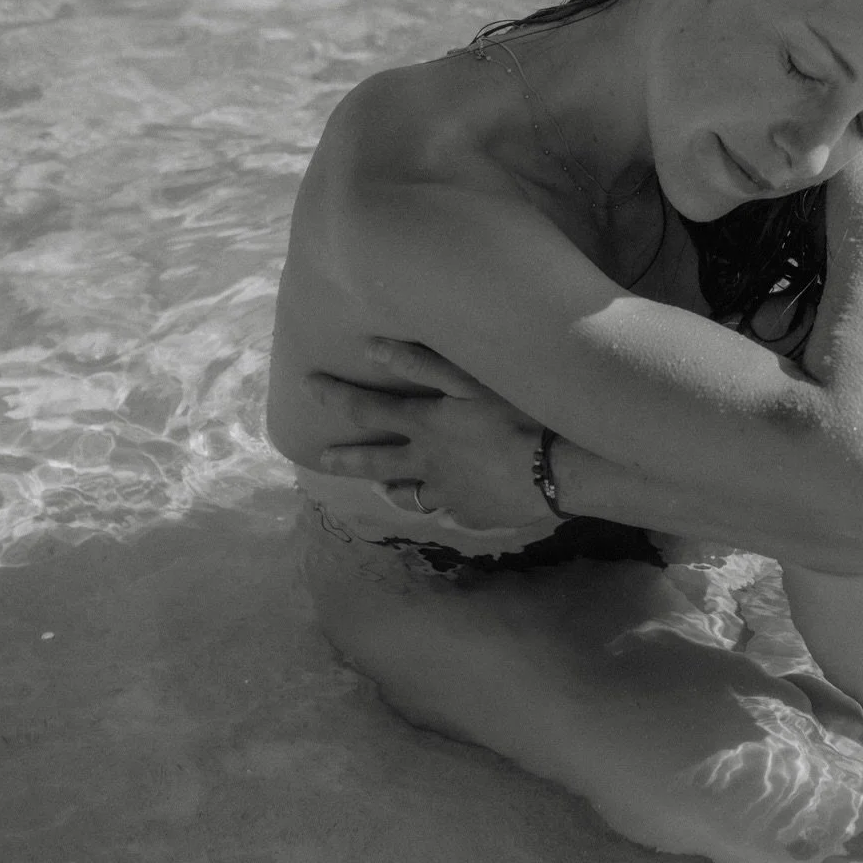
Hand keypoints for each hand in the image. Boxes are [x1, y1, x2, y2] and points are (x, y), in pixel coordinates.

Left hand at [304, 339, 551, 531]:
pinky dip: (441, 505)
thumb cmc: (515, 416)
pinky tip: (445, 503)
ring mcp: (447, 494)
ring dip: (390, 489)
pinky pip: (447, 511)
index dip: (334, 396)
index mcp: (423, 426)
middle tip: (323, 459)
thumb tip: (370, 347)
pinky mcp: (472, 514)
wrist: (554, 471)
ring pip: (408, 495)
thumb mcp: (469, 380)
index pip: (366, 410)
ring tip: (381, 489)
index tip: (307, 385)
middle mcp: (426, 463)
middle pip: (375, 462)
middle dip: (346, 459)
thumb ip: (420, 363)